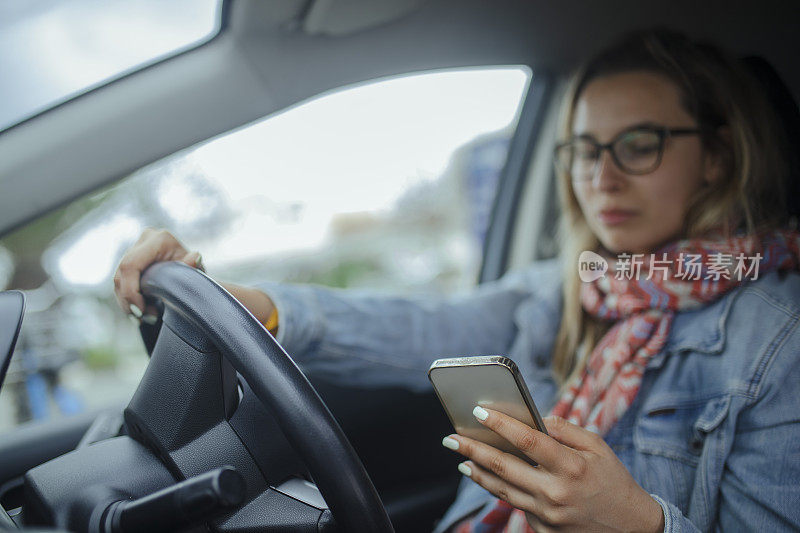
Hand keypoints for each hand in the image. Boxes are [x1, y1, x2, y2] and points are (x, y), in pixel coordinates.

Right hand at [113, 228, 275, 325]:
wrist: (194, 275)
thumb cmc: (195, 275)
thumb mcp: (197, 272)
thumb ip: (194, 267)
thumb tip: (194, 258)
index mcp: (159, 240)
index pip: (131, 265)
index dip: (130, 290)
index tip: (140, 310)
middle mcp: (145, 240)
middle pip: (121, 274)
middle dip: (128, 300)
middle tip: (142, 318)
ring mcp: (135, 249)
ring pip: (118, 280)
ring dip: (128, 303)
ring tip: (145, 317)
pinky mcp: (131, 261)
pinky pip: (121, 283)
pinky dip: (128, 300)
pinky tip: (140, 313)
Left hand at [441, 408, 664, 531]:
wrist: (631, 528)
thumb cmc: (613, 480)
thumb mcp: (598, 447)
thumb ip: (565, 430)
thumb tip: (534, 419)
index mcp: (571, 467)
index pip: (527, 441)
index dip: (500, 424)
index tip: (478, 411)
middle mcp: (555, 492)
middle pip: (503, 467)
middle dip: (472, 450)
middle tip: (451, 438)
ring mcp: (547, 515)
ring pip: (501, 489)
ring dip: (477, 472)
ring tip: (461, 459)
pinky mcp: (543, 530)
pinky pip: (516, 505)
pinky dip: (499, 489)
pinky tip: (487, 478)